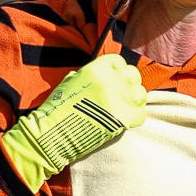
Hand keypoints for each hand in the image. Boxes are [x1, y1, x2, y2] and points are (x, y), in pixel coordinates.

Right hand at [0, 54, 146, 191]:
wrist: (53, 135)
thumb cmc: (57, 109)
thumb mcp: (70, 82)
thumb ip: (88, 75)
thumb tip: (102, 74)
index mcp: (96, 69)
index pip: (118, 61)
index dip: (117, 70)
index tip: (113, 79)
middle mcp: (110, 80)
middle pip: (133, 74)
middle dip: (128, 83)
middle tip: (120, 94)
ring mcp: (119, 99)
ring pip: (140, 93)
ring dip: (133, 100)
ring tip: (123, 107)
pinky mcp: (124, 119)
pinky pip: (141, 113)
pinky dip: (135, 117)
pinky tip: (124, 120)